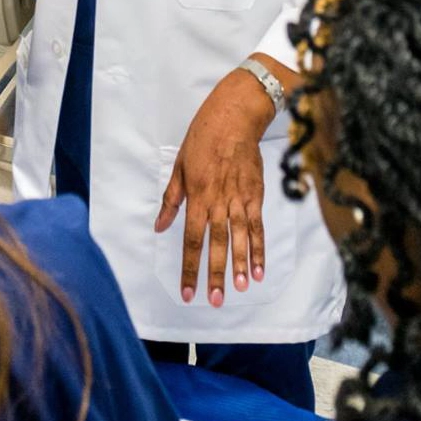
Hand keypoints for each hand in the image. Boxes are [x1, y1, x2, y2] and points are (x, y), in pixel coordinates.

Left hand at [155, 68, 276, 306]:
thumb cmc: (201, 140)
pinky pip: (258, 227)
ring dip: (240, 266)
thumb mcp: (178, 166)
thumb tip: (160, 226)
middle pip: (216, 245)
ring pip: (239, 239)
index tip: (187, 290)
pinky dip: (259, 249)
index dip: (189, 267)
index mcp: (195, 196)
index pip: (190, 239)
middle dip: (214, 274)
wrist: (234, 119)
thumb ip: (171, 199)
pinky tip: (259, 269)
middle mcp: (218, 202)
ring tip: (239, 289)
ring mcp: (239, 200)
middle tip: (214, 300)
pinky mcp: (256, 196)